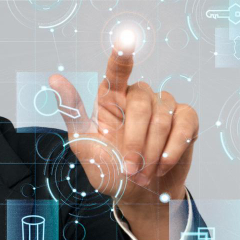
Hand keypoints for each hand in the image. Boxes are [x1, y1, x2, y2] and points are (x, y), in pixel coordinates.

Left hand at [47, 32, 198, 211]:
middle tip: (129, 169)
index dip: (122, 56)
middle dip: (135, 141)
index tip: (125, 42)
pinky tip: (163, 165)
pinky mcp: (186, 119)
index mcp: (112, 97)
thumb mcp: (84, 144)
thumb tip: (54, 79)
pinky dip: (173, 149)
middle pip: (141, 104)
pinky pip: (183, 125)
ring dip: (152, 151)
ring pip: (163, 117)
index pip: (117, 70)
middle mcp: (138, 97)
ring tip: (143, 173)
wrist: (138, 196)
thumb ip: (73, 112)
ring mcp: (164, 106)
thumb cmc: (109, 168)